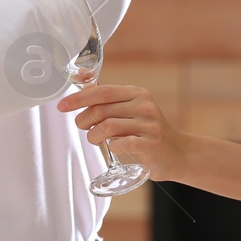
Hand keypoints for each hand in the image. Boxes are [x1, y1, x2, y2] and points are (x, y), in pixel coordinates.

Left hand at [57, 83, 186, 181]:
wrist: (178, 153)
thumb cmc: (147, 131)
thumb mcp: (132, 109)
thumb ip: (109, 100)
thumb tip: (80, 87)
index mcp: (136, 93)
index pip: (101, 91)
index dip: (78, 98)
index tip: (62, 106)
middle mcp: (143, 106)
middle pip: (101, 110)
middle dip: (83, 120)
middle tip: (82, 127)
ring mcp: (149, 125)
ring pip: (107, 127)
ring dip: (93, 135)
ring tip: (94, 139)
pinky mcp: (151, 144)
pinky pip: (120, 143)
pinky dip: (110, 146)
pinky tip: (111, 147)